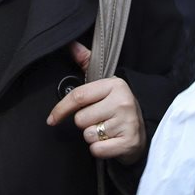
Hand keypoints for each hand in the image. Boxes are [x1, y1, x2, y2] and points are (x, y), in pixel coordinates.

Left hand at [47, 42, 145, 162]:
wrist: (142, 130)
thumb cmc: (117, 106)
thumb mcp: (104, 84)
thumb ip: (86, 62)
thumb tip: (71, 44)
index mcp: (115, 84)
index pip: (78, 96)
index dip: (61, 109)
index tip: (52, 119)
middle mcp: (123, 101)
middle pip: (81, 119)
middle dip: (85, 123)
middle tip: (100, 120)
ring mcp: (127, 122)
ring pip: (89, 135)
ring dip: (93, 137)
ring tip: (106, 131)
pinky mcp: (129, 142)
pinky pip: (97, 150)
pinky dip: (100, 150)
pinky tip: (110, 142)